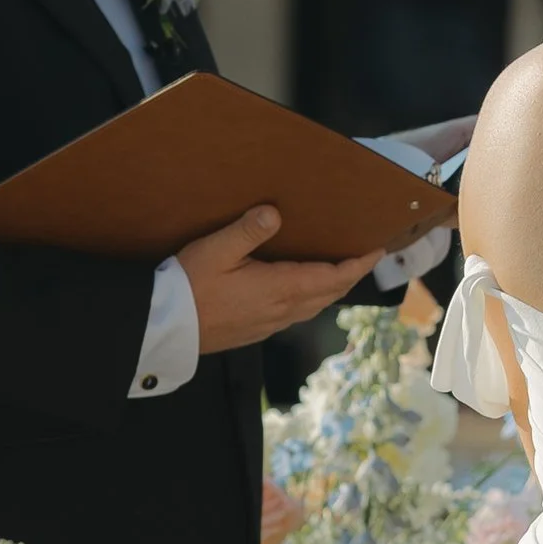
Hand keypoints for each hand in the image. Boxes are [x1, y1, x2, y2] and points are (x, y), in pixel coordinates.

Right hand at [179, 207, 376, 352]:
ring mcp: (270, 323)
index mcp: (279, 288)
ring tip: (341, 270)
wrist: (166, 329)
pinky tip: (304, 290)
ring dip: (332, 289)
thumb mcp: (215, 250)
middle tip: (364, 257)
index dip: (357, 265)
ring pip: (313, 306)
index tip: (376, 250)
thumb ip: (248, 231)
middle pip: (329, 294)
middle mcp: (282, 310)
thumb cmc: (188, 287)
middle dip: (350, 276)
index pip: (332, 277)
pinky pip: (296, 314)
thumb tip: (275, 213)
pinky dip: (312, 299)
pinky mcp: (257, 330)